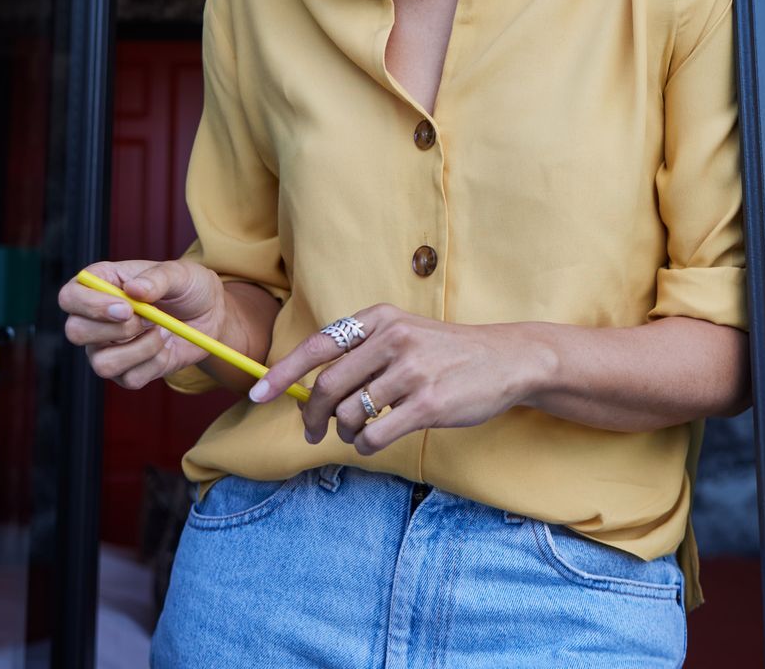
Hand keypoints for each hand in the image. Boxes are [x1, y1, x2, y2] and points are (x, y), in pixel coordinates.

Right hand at [59, 259, 225, 388]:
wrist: (211, 316)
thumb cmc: (189, 288)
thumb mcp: (180, 273)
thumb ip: (157, 278)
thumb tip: (134, 290)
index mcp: (101, 285)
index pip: (69, 297)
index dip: (90, 305)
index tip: (126, 307)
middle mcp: (95, 319)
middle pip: (76, 332)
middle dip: (117, 330)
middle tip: (149, 319)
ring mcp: (107, 348)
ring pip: (102, 363)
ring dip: (141, 348)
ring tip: (162, 331)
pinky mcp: (124, 372)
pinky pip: (129, 378)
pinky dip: (154, 363)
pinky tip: (165, 346)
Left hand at [249, 305, 537, 456]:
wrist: (506, 359)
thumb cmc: (445, 352)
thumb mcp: (403, 332)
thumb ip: (361, 352)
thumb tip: (306, 388)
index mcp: (380, 318)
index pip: (318, 345)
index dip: (283, 372)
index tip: (258, 394)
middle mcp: (393, 339)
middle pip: (327, 386)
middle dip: (312, 415)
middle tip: (313, 431)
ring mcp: (412, 371)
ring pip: (350, 414)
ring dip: (345, 432)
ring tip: (357, 432)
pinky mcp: (429, 403)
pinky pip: (375, 435)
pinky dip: (366, 445)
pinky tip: (377, 440)